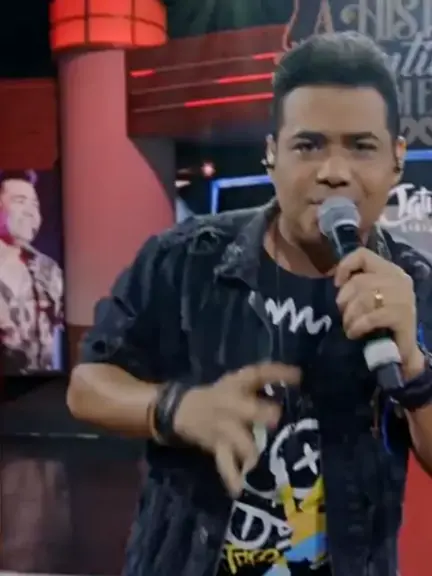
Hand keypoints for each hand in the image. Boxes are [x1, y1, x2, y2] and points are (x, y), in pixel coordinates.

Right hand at [173, 363, 300, 496]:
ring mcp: (223, 428)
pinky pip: (225, 463)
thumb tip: (299, 378)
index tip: (298, 376)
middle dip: (262, 414)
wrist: (184, 411)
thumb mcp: (240, 383)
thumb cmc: (222, 396)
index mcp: (237, 384)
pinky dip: (232, 477)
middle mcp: (230, 405)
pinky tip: (240, 489)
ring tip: (260, 462)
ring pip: (237, 439)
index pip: (258, 373)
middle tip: (277, 418)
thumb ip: (266, 382)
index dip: (277, 373)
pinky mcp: (218, 448)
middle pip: (246, 409)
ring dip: (250, 451)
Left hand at [335, 247, 424, 379]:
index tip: (336, 284)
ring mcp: (403, 298)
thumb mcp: (368, 298)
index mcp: (390, 270)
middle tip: (343, 315)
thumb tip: (332, 279)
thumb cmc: (379, 323)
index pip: (363, 255)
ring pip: (364, 298)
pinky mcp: (403, 317)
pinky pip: (372, 316)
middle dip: (344, 300)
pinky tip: (354, 333)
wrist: (399, 353)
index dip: (345, 266)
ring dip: (350, 315)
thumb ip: (356, 285)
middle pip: (359, 281)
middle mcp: (399, 280)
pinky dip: (358, 325)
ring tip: (348, 326)